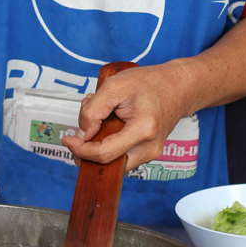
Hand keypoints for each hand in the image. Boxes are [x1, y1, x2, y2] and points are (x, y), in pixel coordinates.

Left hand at [61, 62, 192, 170]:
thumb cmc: (149, 83)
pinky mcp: (148, 153)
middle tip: (79, 129)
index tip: (67, 138)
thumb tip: (82, 133)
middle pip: (108, 163)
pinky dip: (108, 144)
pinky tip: (107, 126)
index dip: (80, 150)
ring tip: (97, 120)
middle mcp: (149, 149)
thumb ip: (94, 110)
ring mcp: (151, 154)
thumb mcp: (115, 86)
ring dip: (97, 146)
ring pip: (113, 162)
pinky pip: (121, 156)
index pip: (104, 154)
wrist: (178, 87)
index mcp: (143, 130)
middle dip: (87, 150)